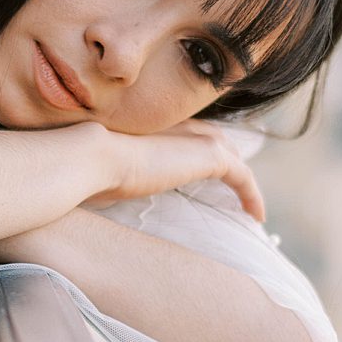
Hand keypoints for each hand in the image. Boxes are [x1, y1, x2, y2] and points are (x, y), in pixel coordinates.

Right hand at [86, 122, 265, 220]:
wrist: (93, 157)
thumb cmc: (86, 168)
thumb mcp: (100, 170)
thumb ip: (110, 174)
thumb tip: (98, 192)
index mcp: (154, 125)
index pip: (186, 135)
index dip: (196, 151)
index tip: (197, 170)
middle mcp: (179, 125)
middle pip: (214, 142)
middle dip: (226, 161)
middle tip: (234, 188)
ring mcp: (196, 139)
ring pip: (231, 158)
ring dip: (242, 181)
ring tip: (249, 206)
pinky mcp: (210, 156)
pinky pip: (241, 176)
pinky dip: (251, 194)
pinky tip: (256, 216)